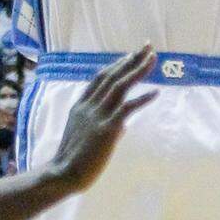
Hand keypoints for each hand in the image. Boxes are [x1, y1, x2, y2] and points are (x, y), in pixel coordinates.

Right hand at [51, 48, 155, 193]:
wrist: (63, 173)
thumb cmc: (72, 159)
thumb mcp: (82, 134)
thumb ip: (100, 124)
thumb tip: (123, 124)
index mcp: (80, 105)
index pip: (99, 77)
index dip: (116, 65)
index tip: (130, 55)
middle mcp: (88, 106)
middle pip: (112, 76)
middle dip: (131, 59)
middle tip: (147, 46)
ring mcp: (97, 116)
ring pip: (120, 86)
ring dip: (138, 70)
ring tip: (153, 59)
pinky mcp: (107, 130)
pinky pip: (127, 109)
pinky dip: (142, 99)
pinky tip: (156, 92)